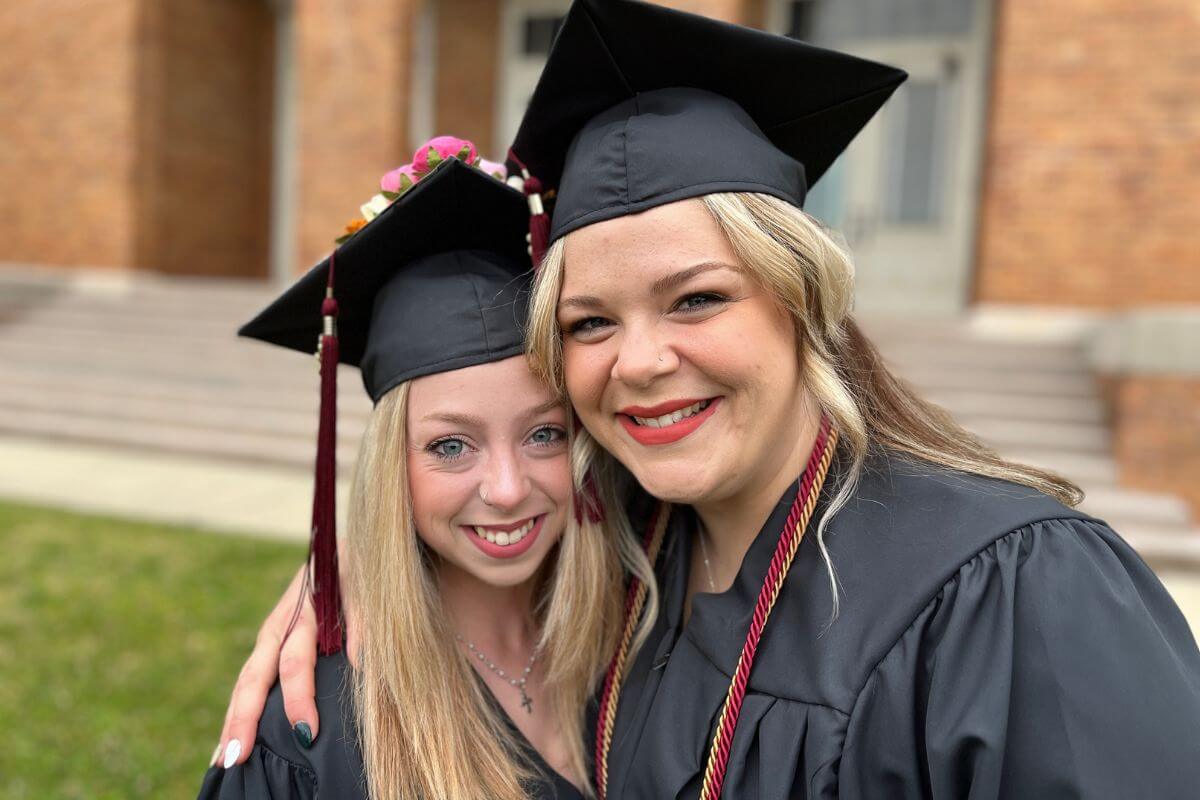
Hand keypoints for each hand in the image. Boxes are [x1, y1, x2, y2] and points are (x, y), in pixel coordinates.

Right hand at [212, 558, 358, 766]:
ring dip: (233, 720)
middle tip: (237, 758)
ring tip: (223, 762)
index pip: (295, 662)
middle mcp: (277, 628)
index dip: (299, 697)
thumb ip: (363, 623)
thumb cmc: (360, 572)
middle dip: (244, 719)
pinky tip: (228, 744)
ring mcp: (268, 639)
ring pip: (244, 683)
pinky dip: (237, 712)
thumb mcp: (366, 589)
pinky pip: (249, 683)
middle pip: (255, 677)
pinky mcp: (269, 648)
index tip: (306, 731)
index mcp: (301, 613)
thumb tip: (360, 665)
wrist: (342, 550)